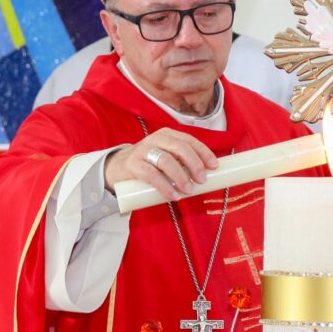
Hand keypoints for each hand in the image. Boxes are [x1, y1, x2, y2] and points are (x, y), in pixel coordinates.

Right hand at [104, 128, 218, 200]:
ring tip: (189, 190)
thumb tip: (207, 177)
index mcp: (168, 135)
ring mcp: (143, 151)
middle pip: (180, 148)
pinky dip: (165, 186)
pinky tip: (173, 196)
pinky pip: (151, 175)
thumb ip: (182, 163)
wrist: (118, 168)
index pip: (189, 140)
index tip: (214, 166)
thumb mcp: (166, 157)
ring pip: (166, 160)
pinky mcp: (133, 165)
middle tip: (202, 180)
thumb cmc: (150, 164)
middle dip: (194, 164)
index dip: (204, 152)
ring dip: (181, 176)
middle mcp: (156, 139)